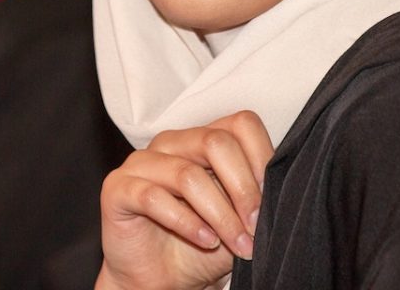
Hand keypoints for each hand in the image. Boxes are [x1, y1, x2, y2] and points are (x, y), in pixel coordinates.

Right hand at [95, 110, 273, 289]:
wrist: (160, 281)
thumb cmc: (201, 245)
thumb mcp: (239, 219)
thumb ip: (255, 198)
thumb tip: (281, 189)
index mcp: (203, 139)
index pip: (241, 125)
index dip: (261, 159)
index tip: (272, 200)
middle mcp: (172, 142)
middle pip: (216, 142)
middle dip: (243, 189)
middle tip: (255, 227)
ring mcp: (142, 162)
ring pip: (188, 175)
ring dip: (220, 215)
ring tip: (236, 243)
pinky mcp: (118, 187)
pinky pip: (153, 197)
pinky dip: (186, 222)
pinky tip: (204, 241)